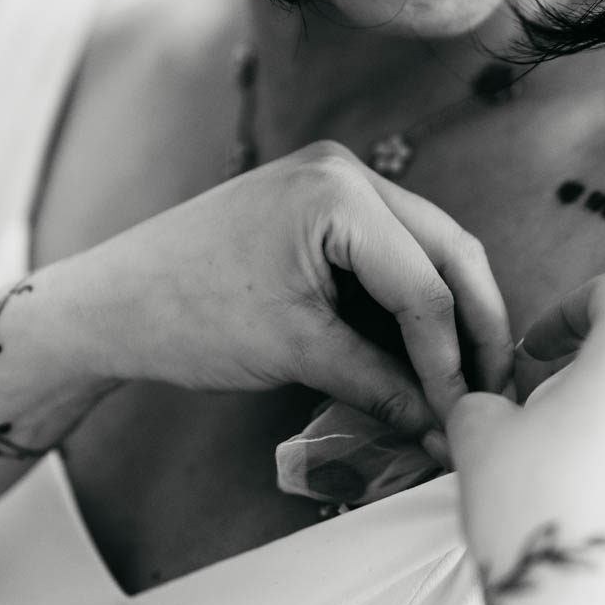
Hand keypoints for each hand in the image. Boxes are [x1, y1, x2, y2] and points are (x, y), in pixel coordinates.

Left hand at [84, 141, 514, 437]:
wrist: (113, 303)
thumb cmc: (190, 318)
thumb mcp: (297, 352)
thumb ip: (382, 387)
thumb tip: (445, 433)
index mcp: (338, 193)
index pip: (425, 285)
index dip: (453, 360)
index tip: (467, 419)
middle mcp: (345, 171)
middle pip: (447, 251)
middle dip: (473, 326)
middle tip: (490, 393)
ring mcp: (333, 182)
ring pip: (426, 251)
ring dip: (447, 314)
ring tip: (463, 381)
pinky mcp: (320, 207)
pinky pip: (388, 254)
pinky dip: (408, 303)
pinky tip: (422, 354)